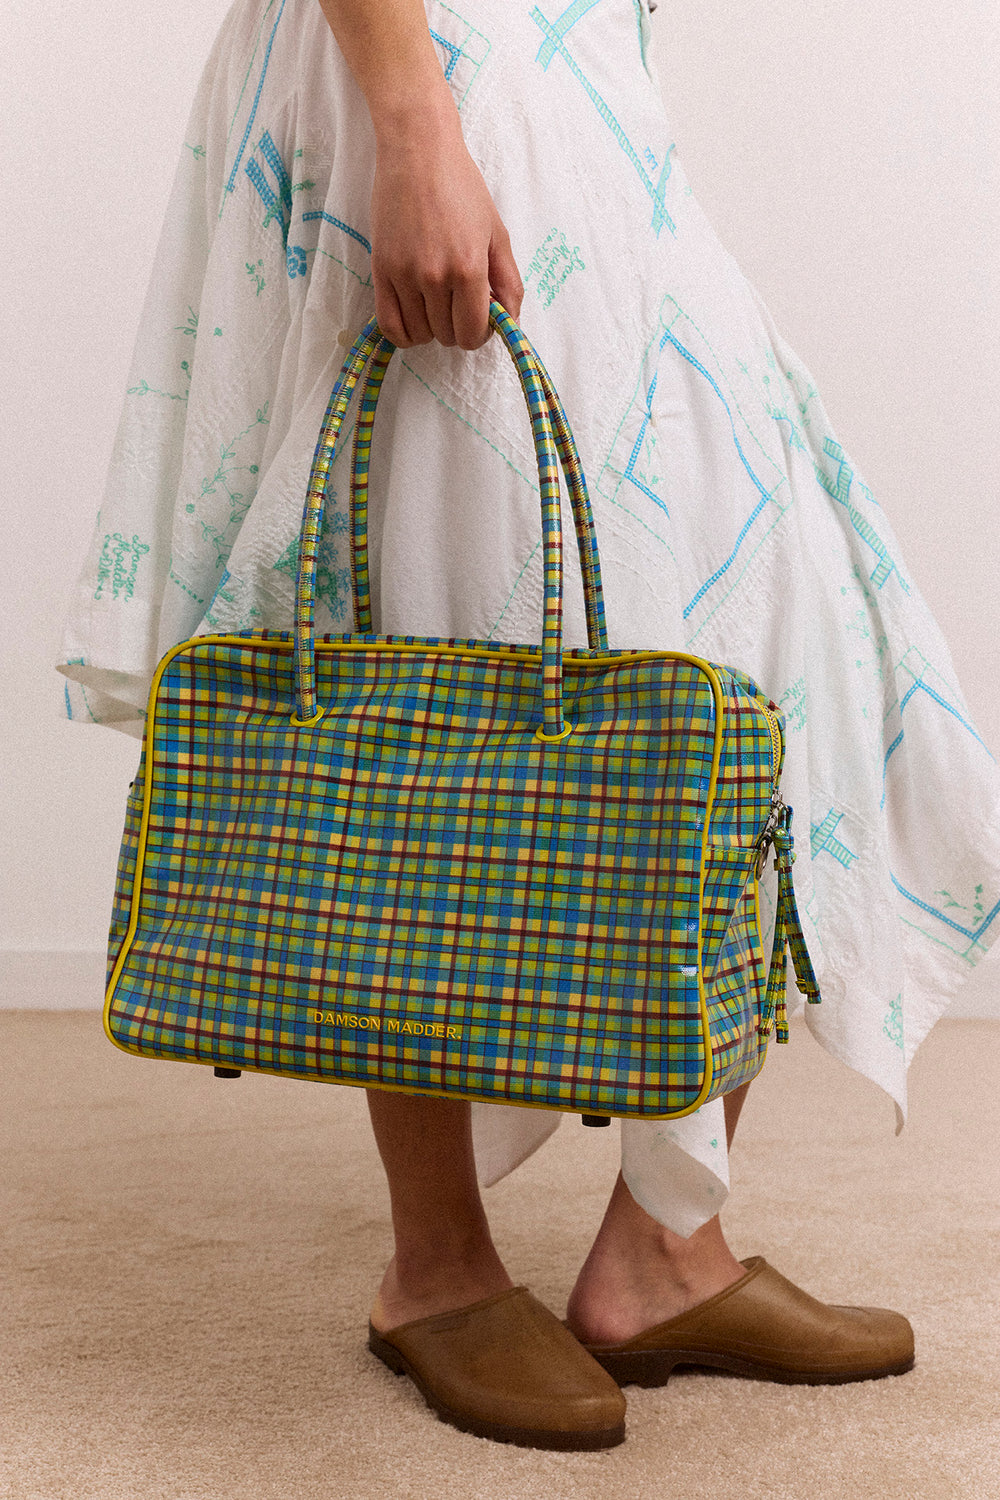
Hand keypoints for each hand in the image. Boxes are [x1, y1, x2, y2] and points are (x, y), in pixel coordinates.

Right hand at [370, 120, 522, 349]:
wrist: (418, 152)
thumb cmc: (462, 187)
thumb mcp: (497, 233)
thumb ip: (509, 282)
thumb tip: (511, 323)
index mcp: (469, 268)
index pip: (473, 334)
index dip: (480, 334)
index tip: (480, 317)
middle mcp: (436, 276)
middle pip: (447, 336)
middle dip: (457, 328)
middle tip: (459, 303)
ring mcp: (405, 275)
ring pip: (420, 334)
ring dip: (431, 327)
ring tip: (436, 302)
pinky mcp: (381, 270)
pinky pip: (390, 326)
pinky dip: (404, 333)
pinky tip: (415, 317)